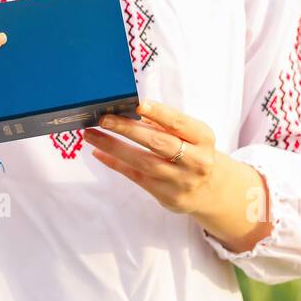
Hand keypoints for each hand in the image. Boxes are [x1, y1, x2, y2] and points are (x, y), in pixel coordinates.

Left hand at [86, 99, 219, 214]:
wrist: (209, 190)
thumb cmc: (192, 152)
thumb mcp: (190, 135)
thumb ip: (165, 124)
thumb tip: (128, 110)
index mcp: (203, 138)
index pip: (178, 123)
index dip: (158, 113)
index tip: (136, 104)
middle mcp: (196, 161)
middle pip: (157, 143)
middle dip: (127, 129)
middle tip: (103, 118)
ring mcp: (181, 181)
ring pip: (143, 162)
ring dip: (113, 147)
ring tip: (91, 134)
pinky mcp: (167, 196)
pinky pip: (136, 176)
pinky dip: (115, 163)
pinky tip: (99, 152)